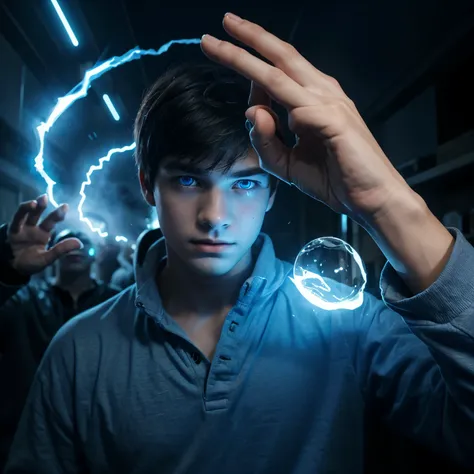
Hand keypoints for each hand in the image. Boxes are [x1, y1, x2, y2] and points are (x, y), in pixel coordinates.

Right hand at [7, 195, 81, 275]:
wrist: (14, 269)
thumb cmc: (31, 263)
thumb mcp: (48, 258)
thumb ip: (61, 250)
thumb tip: (80, 243)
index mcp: (43, 234)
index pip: (51, 221)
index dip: (58, 214)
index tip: (65, 207)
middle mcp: (33, 228)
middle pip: (39, 214)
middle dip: (45, 206)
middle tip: (56, 201)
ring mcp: (22, 229)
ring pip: (27, 214)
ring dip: (32, 206)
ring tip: (40, 200)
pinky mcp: (13, 231)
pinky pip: (17, 220)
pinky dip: (23, 212)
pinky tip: (30, 205)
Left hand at [201, 14, 413, 220]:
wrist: (372, 200)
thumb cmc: (335, 179)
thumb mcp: (288, 164)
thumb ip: (266, 142)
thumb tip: (252, 112)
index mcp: (312, 101)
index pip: (277, 72)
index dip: (250, 61)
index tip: (224, 51)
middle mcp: (321, 94)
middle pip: (280, 58)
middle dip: (248, 39)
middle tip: (223, 23)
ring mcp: (330, 105)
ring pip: (281, 75)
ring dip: (248, 59)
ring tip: (222, 46)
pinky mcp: (337, 122)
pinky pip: (300, 111)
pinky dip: (282, 113)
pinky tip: (280, 123)